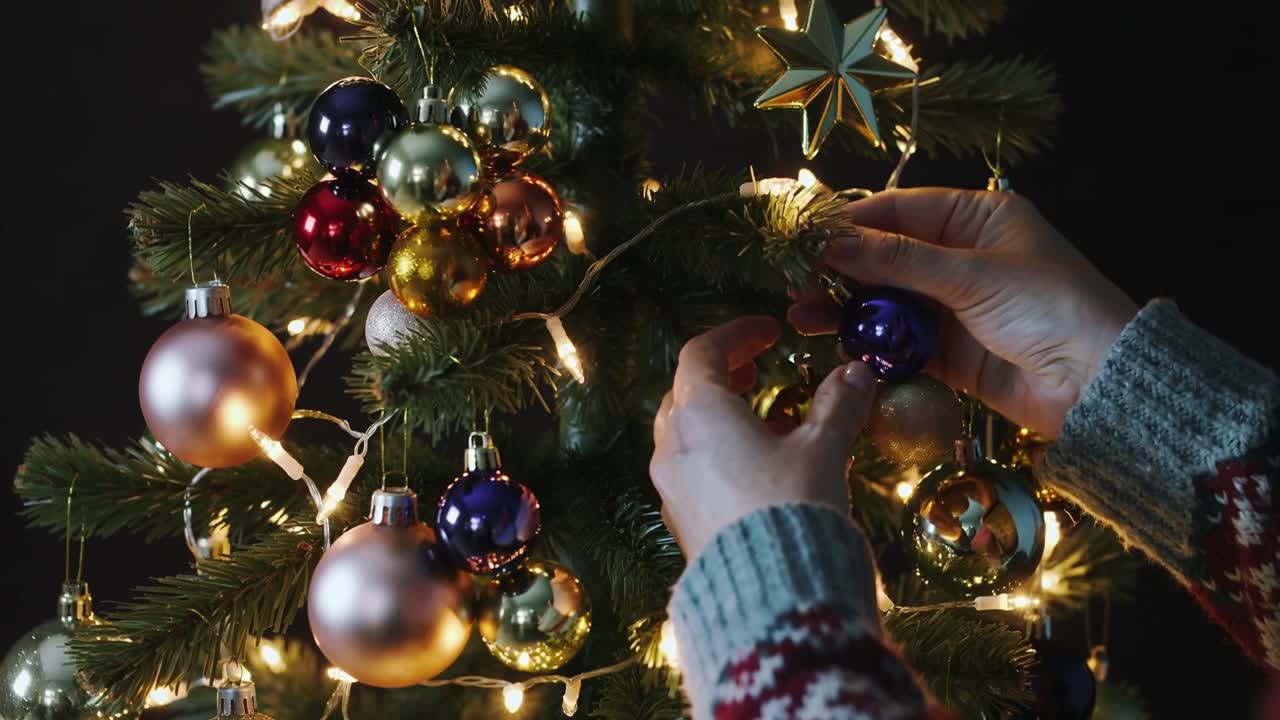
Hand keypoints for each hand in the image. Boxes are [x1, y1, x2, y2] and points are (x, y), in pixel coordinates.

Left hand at [650, 316, 876, 558]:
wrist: (770, 596)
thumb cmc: (792, 507)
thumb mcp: (823, 449)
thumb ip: (838, 405)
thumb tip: (856, 373)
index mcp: (698, 414)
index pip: (701, 353)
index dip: (736, 335)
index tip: (769, 331)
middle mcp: (672, 447)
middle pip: (685, 393)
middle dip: (722, 377)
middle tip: (757, 372)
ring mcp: (670, 488)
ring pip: (686, 436)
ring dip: (723, 419)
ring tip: (771, 422)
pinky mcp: (682, 524)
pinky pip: (693, 473)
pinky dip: (720, 456)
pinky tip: (761, 471)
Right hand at [789, 189, 1137, 437]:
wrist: (1098, 385)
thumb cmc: (1050, 308)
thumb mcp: (972, 275)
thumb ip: (898, 261)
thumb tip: (831, 242)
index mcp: (976, 219)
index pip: (897, 211)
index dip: (849, 223)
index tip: (803, 237)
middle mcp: (960, 257)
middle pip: (883, 256)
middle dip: (837, 269)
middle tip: (793, 282)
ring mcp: (951, 305)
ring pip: (884, 301)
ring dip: (844, 308)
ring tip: (801, 317)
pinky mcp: (946, 351)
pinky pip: (896, 341)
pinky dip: (867, 342)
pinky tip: (833, 343)